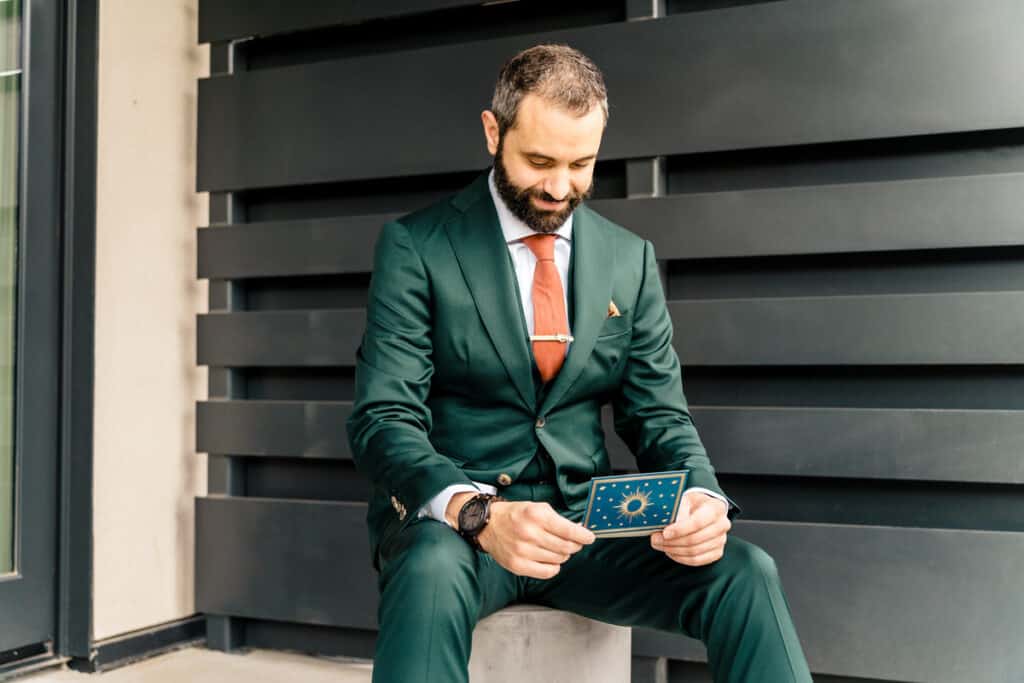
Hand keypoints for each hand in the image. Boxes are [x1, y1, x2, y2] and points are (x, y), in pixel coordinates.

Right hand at [456, 497, 594, 578]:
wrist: (489, 525)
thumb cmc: (516, 515)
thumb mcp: (538, 508)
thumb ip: (559, 519)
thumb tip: (580, 531)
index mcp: (536, 515)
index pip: (568, 530)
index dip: (583, 535)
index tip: (589, 537)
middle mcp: (529, 533)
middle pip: (566, 547)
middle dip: (575, 545)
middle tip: (574, 542)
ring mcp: (523, 551)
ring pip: (559, 560)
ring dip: (563, 555)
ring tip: (556, 548)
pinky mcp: (518, 565)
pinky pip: (548, 572)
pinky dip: (554, 567)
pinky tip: (549, 559)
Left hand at [650, 492, 729, 566]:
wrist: (702, 509)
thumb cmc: (692, 504)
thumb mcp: (684, 499)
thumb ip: (678, 510)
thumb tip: (667, 525)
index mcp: (715, 508)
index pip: (697, 522)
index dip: (679, 530)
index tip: (665, 532)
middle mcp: (722, 524)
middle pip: (694, 540)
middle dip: (671, 542)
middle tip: (655, 539)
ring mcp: (721, 540)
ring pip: (694, 552)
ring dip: (673, 550)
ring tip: (659, 544)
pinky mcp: (717, 552)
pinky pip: (697, 561)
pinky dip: (680, 558)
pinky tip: (670, 551)